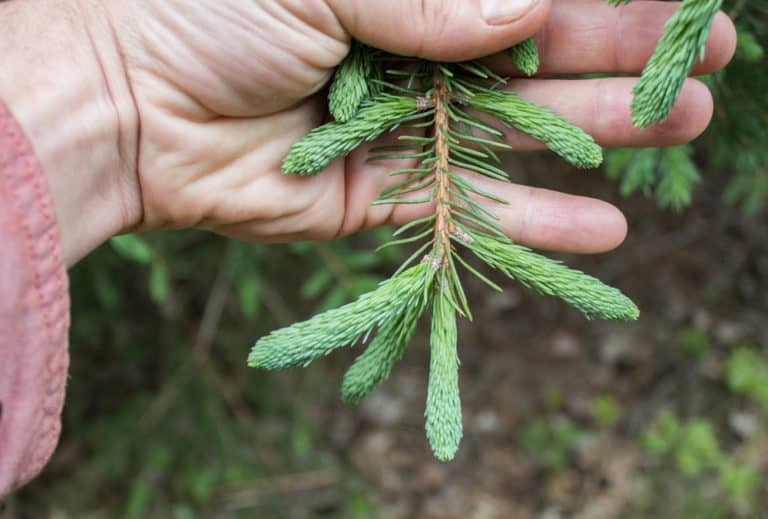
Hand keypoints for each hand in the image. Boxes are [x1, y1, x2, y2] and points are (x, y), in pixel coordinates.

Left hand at [0, 0, 736, 264]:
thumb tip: (529, 12)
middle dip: (621, 63)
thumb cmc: (202, 8)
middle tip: (708, 71)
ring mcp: (402, 132)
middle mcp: (413, 58)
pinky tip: (604, 224)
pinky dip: (530, 223)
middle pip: (536, 63)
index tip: (677, 5)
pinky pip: (465, 212)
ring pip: (515, 137)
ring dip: (599, 137)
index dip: (598, 1)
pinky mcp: (378, 200)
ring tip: (682, 130)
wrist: (118, 98)